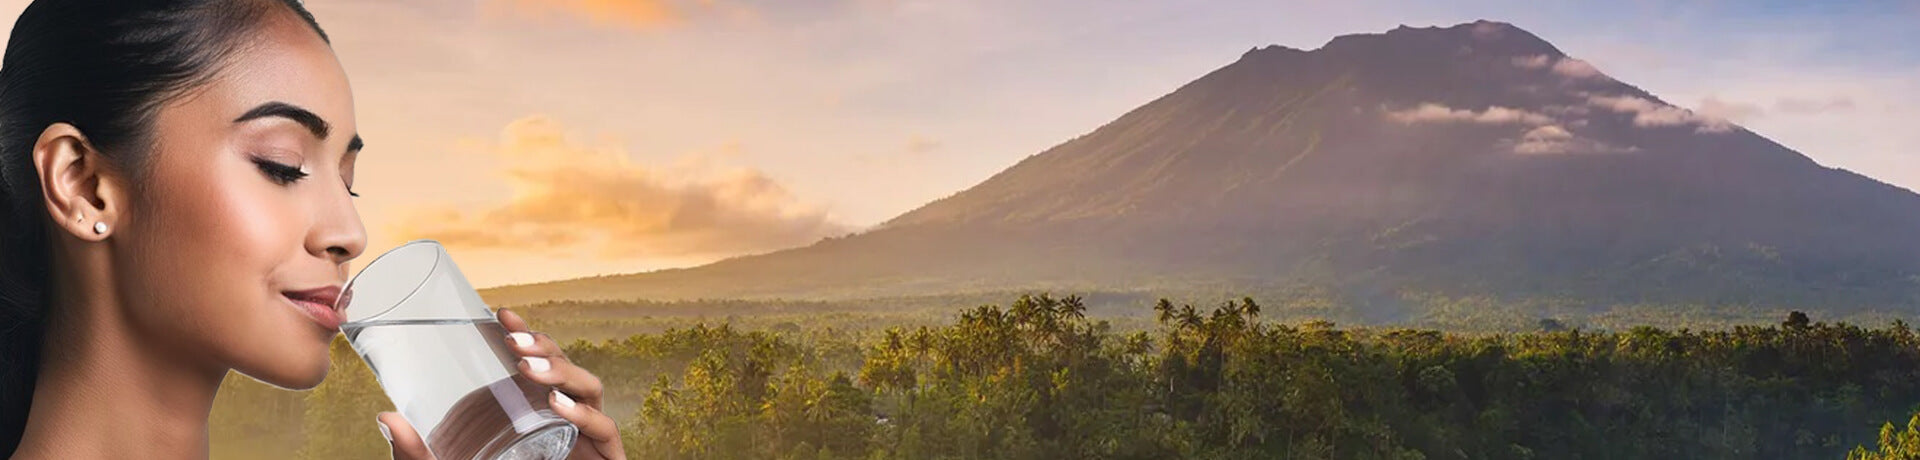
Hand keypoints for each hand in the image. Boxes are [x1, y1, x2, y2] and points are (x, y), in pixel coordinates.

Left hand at [376, 308, 626, 458]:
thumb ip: (417, 454)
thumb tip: (387, 417)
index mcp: (532, 416)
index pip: (537, 364)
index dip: (526, 334)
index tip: (501, 312)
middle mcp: (564, 424)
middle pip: (567, 371)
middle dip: (546, 347)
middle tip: (513, 341)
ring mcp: (586, 444)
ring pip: (591, 391)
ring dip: (565, 372)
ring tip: (530, 368)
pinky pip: (608, 433)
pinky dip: (587, 415)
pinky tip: (558, 404)